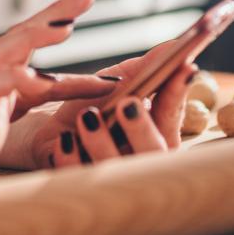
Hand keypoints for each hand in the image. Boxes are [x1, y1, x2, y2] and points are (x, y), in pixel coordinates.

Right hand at [0, 0, 115, 188]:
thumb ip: (32, 99)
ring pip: (2, 55)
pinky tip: (32, 76)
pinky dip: (10, 82)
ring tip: (65, 26)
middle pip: (19, 36)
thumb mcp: (0, 119)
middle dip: (53, 13)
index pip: (28, 40)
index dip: (56, 16)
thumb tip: (70, 83)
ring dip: (33, 36)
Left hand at [26, 41, 196, 168]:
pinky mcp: (81, 191)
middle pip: (153, 154)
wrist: (50, 133)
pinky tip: (65, 140)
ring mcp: (113, 181)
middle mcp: (141, 162)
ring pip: (117, 170)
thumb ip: (147, 67)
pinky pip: (78, 179)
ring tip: (88, 117)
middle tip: (127, 104)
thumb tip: (177, 43)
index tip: (183, 67)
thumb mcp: (118, 82)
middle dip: (141, 129)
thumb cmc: (92, 106)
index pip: (172, 116)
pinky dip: (72, 158)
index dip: (177, 93)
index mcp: (157, 135)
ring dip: (102, 141)